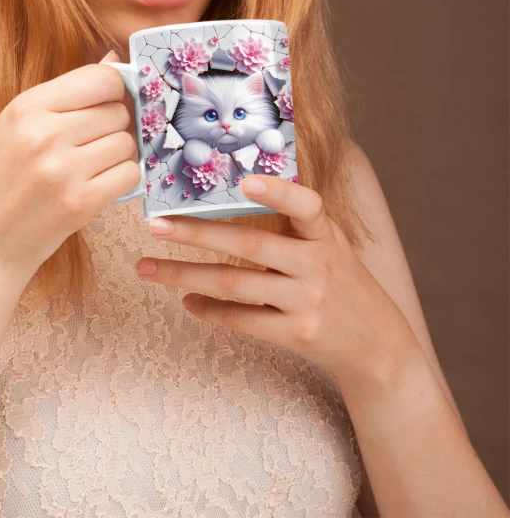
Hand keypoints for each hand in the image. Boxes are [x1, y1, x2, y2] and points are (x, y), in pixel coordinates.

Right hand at [0, 51, 140, 287]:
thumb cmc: (1, 182)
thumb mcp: (16, 127)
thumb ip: (65, 94)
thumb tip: (115, 60)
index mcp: (26, 107)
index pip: (102, 78)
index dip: (115, 91)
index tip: (109, 105)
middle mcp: (44, 134)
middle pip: (118, 111)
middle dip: (115, 126)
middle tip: (92, 145)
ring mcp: (63, 169)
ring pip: (127, 142)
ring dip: (119, 155)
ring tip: (91, 168)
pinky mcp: (80, 202)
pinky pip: (130, 174)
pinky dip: (122, 180)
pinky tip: (98, 186)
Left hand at [137, 175, 415, 382]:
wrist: (376, 344)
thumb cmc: (341, 281)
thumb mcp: (330, 245)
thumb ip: (295, 222)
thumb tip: (237, 189)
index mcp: (325, 234)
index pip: (306, 205)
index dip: (277, 191)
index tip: (244, 179)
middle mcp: (318, 265)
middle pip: (249, 244)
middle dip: (196, 233)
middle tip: (156, 225)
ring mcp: (307, 302)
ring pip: (234, 283)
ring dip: (184, 275)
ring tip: (147, 267)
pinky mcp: (297, 335)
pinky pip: (242, 319)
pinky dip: (209, 309)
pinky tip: (186, 300)